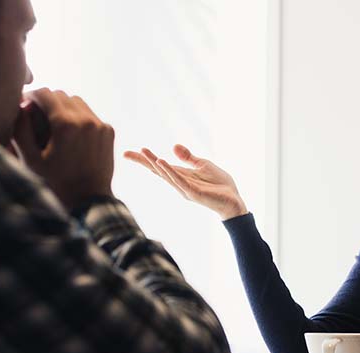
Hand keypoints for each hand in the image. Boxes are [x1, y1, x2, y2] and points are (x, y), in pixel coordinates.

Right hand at [13, 89, 114, 209]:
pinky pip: (90, 115)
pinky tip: (71, 133)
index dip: (31, 96)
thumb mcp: (30, 159)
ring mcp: (100, 125)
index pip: (45, 94)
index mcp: (65, 124)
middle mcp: (85, 119)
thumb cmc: (55, 183)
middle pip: (61, 95)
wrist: (89, 200)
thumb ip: (22, 129)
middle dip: (47, 101)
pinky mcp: (108, 132)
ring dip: (64, 107)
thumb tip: (21, 106)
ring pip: (78, 102)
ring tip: (53, 123)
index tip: (24, 104)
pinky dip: (79, 118)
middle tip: (36, 114)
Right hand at [124, 145, 247, 219]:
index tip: (128, 152)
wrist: (234, 200)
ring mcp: (185, 188)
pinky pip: (179, 180)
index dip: (145, 159)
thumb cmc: (219, 184)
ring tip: (143, 152)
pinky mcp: (193, 192)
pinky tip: (161, 162)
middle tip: (125, 154)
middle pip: (157, 170)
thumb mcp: (203, 165)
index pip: (159, 166)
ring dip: (154, 163)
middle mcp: (179, 183)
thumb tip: (173, 146)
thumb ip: (188, 157)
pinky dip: (170, 172)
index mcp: (180, 175)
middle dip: (143, 162)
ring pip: (166, 174)